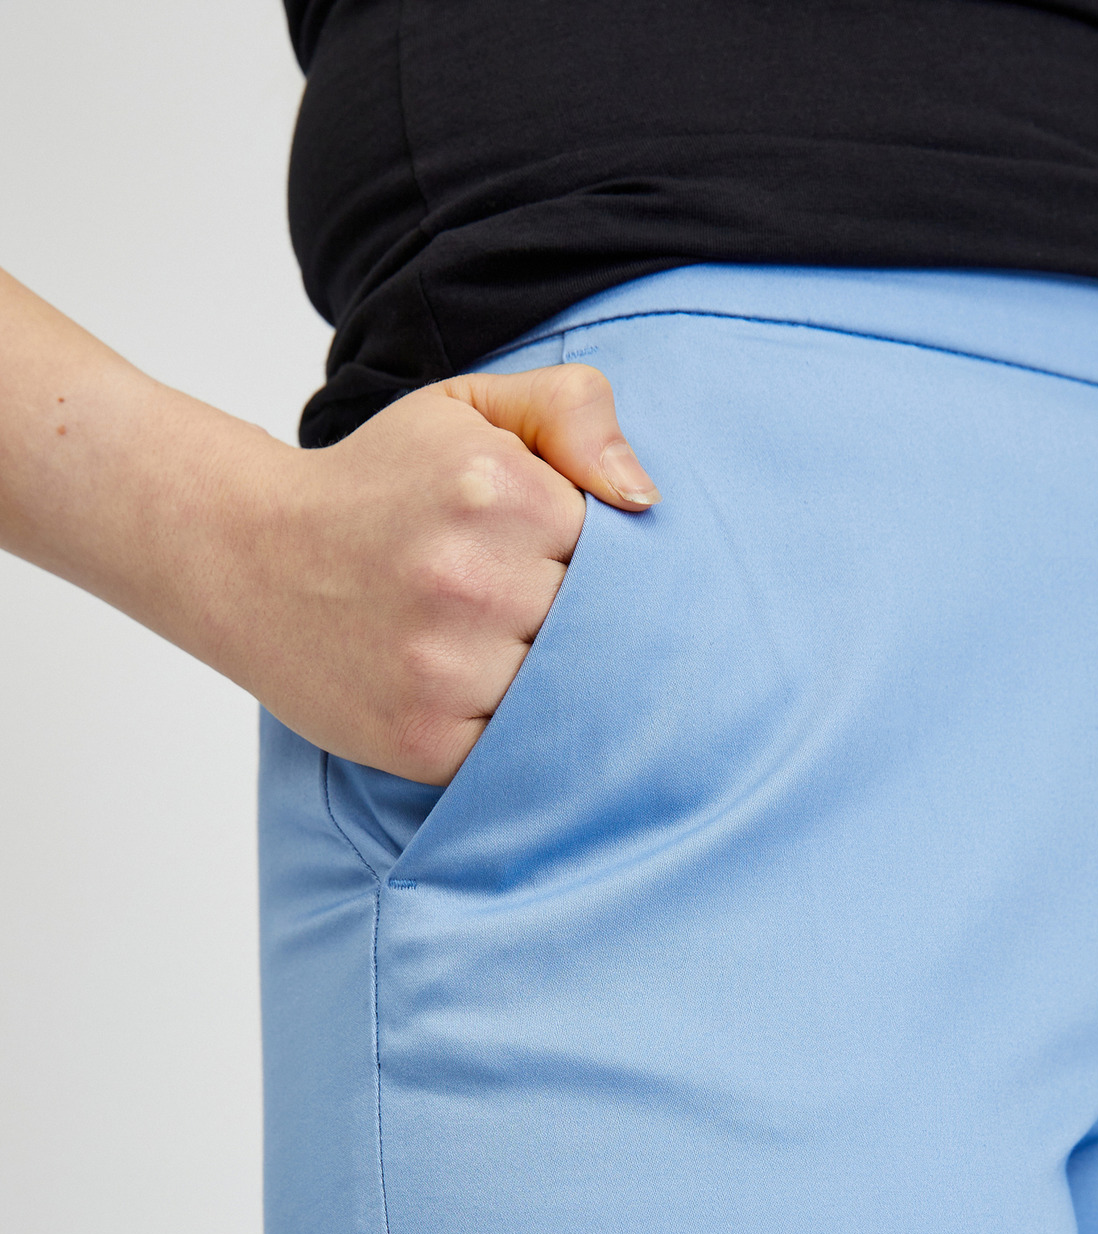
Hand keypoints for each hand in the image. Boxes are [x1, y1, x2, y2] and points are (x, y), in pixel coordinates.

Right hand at [227, 365, 659, 782]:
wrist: (246, 556)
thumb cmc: (379, 484)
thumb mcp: (468, 410)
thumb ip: (572, 411)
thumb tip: (643, 500)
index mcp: (492, 489)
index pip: (614, 547)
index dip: (582, 554)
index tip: (533, 551)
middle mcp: (467, 579)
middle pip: (593, 623)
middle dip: (563, 616)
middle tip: (507, 602)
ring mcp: (442, 668)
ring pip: (561, 689)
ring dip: (540, 677)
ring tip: (484, 645)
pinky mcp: (425, 742)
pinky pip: (518, 751)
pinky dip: (509, 732)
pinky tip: (468, 692)